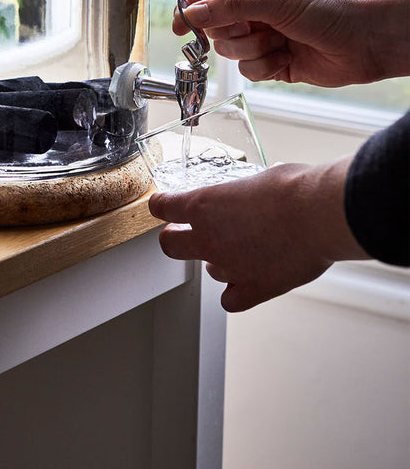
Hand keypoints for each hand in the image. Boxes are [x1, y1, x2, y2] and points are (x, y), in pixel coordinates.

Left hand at [148, 158, 366, 311]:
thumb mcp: (257, 179)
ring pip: (209, 271)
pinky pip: (231, 300)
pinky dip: (236, 292)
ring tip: (240, 250)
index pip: (164, 207)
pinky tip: (248, 281)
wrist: (317, 214)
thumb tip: (252, 194)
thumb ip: (242, 193)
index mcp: (204, 205)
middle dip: (175, 238)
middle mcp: (209, 238)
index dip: (161, 206)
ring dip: (219, 261)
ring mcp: (229, 267)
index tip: (162, 206)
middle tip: (185, 233)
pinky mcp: (253, 289)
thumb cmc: (293, 188)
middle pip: (170, 246)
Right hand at [173, 0, 409, 86]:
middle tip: (255, 32)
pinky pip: (248, 70)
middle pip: (217, 27)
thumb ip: (231, 7)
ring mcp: (264, 36)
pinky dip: (265, 67)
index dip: (193, 8)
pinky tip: (287, 59)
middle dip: (234, 34)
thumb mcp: (276, 1)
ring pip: (231, 51)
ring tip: (280, 44)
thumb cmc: (329, 11)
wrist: (366, 42)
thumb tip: (193, 11)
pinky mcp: (272, 62)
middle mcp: (257, 9)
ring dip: (253, 51)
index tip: (179, 25)